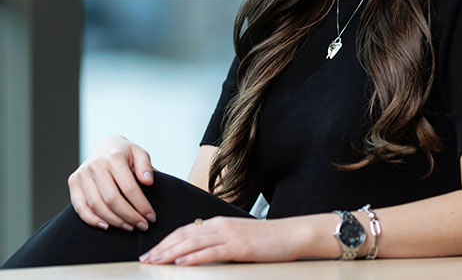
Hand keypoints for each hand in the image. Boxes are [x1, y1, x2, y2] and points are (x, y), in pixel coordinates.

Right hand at [67, 134, 156, 231]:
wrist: (105, 146)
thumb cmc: (126, 153)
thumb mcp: (140, 153)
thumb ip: (145, 166)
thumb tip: (148, 182)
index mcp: (114, 157)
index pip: (129, 187)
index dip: (141, 205)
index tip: (151, 217)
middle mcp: (95, 165)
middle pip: (112, 199)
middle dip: (129, 216)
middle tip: (142, 226)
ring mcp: (82, 174)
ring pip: (96, 205)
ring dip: (114, 220)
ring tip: (128, 227)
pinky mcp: (73, 182)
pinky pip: (80, 207)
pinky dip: (92, 220)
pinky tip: (107, 226)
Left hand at [139, 215, 326, 264]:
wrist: (292, 234)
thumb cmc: (267, 239)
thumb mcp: (238, 237)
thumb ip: (218, 242)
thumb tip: (198, 251)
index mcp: (219, 223)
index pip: (186, 231)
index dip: (166, 241)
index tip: (152, 252)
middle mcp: (221, 226)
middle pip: (184, 236)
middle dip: (163, 248)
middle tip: (145, 259)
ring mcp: (230, 235)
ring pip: (193, 243)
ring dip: (172, 253)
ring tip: (156, 261)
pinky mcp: (239, 247)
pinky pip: (212, 252)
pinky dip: (195, 257)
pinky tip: (183, 262)